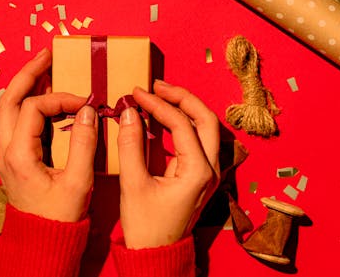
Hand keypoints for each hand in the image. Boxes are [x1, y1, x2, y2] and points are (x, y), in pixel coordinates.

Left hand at [0, 48, 98, 221]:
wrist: (43, 238)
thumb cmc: (59, 215)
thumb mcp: (77, 182)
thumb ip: (84, 144)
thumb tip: (88, 110)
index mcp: (18, 154)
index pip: (35, 108)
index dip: (61, 99)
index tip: (86, 103)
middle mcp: (5, 149)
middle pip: (8, 99)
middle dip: (28, 74)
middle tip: (47, 55)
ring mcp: (5, 152)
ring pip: (7, 107)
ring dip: (24, 85)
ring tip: (43, 67)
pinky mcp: (12, 156)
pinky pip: (14, 120)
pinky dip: (27, 102)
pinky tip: (42, 96)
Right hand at [117, 80, 219, 248]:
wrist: (157, 254)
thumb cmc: (146, 226)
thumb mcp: (133, 184)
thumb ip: (130, 145)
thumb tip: (129, 112)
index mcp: (198, 171)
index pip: (181, 124)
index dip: (157, 104)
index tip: (136, 93)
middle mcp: (210, 169)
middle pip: (206, 119)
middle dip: (182, 97)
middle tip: (156, 86)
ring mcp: (208, 172)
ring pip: (206, 127)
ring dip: (185, 107)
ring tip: (160, 94)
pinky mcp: (200, 175)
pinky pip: (198, 139)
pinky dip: (182, 123)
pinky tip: (163, 117)